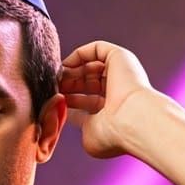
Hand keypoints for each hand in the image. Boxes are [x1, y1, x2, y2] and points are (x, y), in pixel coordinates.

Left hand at [59, 41, 153, 158]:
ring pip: (89, 66)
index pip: (85, 102)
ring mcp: (119, 73)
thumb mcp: (88, 133)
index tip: (52, 103)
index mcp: (112, 112)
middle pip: (85, 82)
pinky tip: (64, 67)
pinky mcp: (120, 57)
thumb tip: (65, 112)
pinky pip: (96, 49)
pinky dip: (78, 55)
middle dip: (66, 84)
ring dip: (69, 71)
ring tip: (55, 79)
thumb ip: (77, 122)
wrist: (133, 122)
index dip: (67, 100)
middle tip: (50, 89)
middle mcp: (117, 91)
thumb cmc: (113, 134)